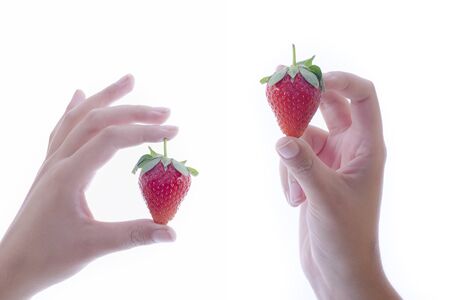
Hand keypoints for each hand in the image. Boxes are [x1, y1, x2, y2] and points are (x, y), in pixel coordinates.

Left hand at [0, 74, 177, 298]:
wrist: (11, 265)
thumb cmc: (47, 257)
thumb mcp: (94, 246)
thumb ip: (135, 235)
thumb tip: (173, 234)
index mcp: (68, 175)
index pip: (110, 139)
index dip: (144, 131)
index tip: (173, 131)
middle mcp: (57, 161)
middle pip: (96, 120)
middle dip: (132, 110)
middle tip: (164, 110)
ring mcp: (51, 162)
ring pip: (77, 118)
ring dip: (104, 97)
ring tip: (129, 81)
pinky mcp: (50, 168)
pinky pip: (61, 129)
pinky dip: (74, 109)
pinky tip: (79, 96)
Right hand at [277, 72, 399, 298]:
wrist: (338, 267)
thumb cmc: (345, 236)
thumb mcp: (324, 198)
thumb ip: (303, 166)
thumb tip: (282, 139)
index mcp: (367, 147)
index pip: (363, 97)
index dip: (341, 81)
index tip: (312, 79)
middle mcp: (350, 148)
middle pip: (329, 106)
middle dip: (305, 103)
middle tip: (280, 90)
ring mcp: (330, 160)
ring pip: (302, 136)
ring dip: (291, 159)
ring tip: (297, 192)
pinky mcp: (313, 172)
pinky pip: (292, 157)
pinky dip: (287, 175)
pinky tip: (294, 201)